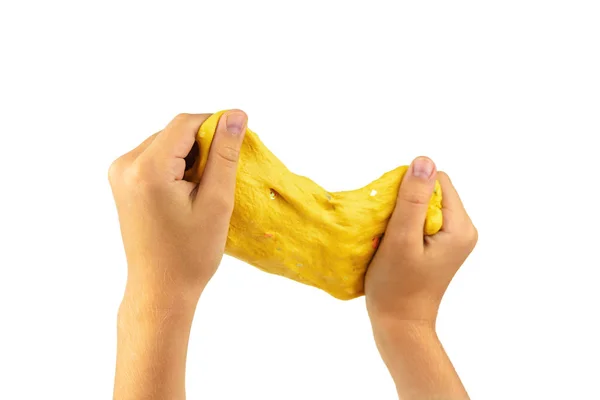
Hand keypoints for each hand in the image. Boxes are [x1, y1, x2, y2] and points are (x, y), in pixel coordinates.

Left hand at [110, 110, 246, 399]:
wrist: (160, 289)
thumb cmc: (191, 253)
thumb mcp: (216, 202)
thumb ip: (225, 154)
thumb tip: (236, 114)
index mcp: (147, 169)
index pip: (185, 123)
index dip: (216, 125)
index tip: (238, 143)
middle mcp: (126, 164)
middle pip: (174, 132)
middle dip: (203, 145)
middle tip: (220, 178)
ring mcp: (120, 172)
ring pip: (166, 143)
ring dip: (191, 156)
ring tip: (203, 190)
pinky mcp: (122, 181)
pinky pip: (156, 157)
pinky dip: (177, 165)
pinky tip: (187, 191)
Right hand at [365, 156, 477, 325]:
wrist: (399, 324)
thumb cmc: (397, 286)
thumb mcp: (401, 239)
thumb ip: (413, 200)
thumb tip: (423, 160)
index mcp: (461, 227)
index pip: (436, 181)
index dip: (410, 189)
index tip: (393, 214)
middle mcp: (463, 229)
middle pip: (432, 192)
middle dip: (406, 202)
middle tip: (389, 229)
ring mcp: (453, 239)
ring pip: (424, 205)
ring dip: (402, 215)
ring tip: (391, 239)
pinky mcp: (440, 246)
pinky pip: (422, 220)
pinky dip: (404, 226)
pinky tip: (394, 244)